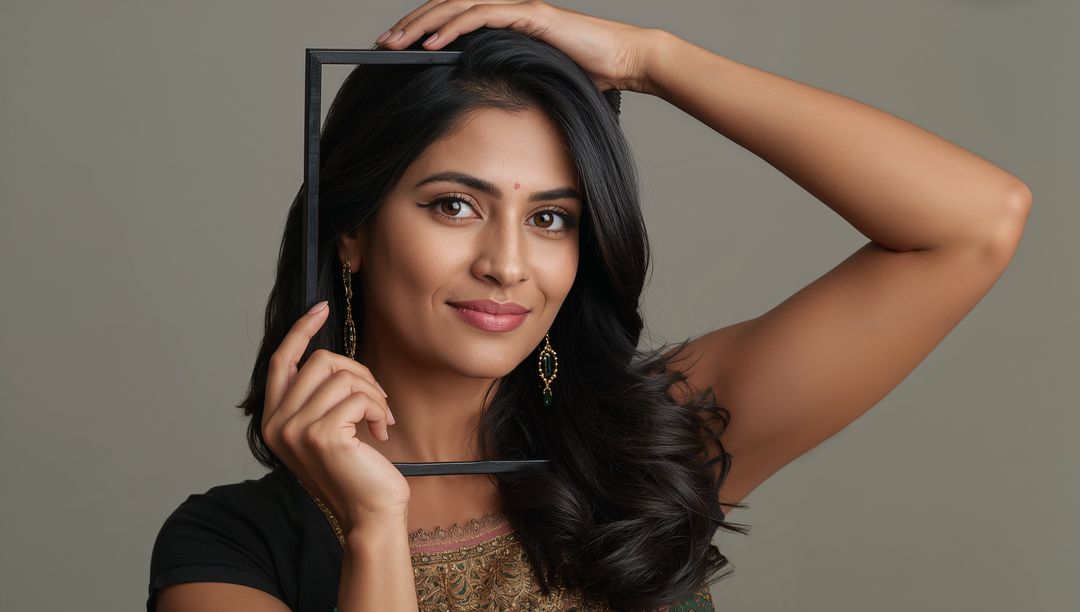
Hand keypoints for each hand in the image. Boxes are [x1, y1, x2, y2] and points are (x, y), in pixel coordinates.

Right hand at [262, 301, 409, 534]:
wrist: (371, 514)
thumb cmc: (357, 471)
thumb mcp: (329, 428)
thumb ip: (318, 397)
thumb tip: (330, 357)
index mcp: (274, 421)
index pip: (282, 361)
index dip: (301, 331)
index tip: (321, 309)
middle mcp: (277, 424)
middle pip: (320, 360)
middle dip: (359, 372)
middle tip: (377, 401)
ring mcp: (296, 430)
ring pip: (342, 375)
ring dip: (373, 394)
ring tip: (380, 420)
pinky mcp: (322, 435)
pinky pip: (358, 395)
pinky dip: (378, 408)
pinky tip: (381, 432)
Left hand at [375, 0, 662, 94]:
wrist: (627, 60)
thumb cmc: (588, 73)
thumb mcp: (536, 79)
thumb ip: (509, 80)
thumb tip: (483, 102)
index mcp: (504, 20)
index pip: (452, 17)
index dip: (421, 28)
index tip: (395, 48)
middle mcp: (506, 6)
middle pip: (446, 7)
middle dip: (410, 25)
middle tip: (382, 45)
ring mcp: (517, 6)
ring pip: (456, 6)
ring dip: (422, 25)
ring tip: (396, 43)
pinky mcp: (529, 14)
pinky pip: (481, 16)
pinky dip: (453, 28)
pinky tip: (431, 45)